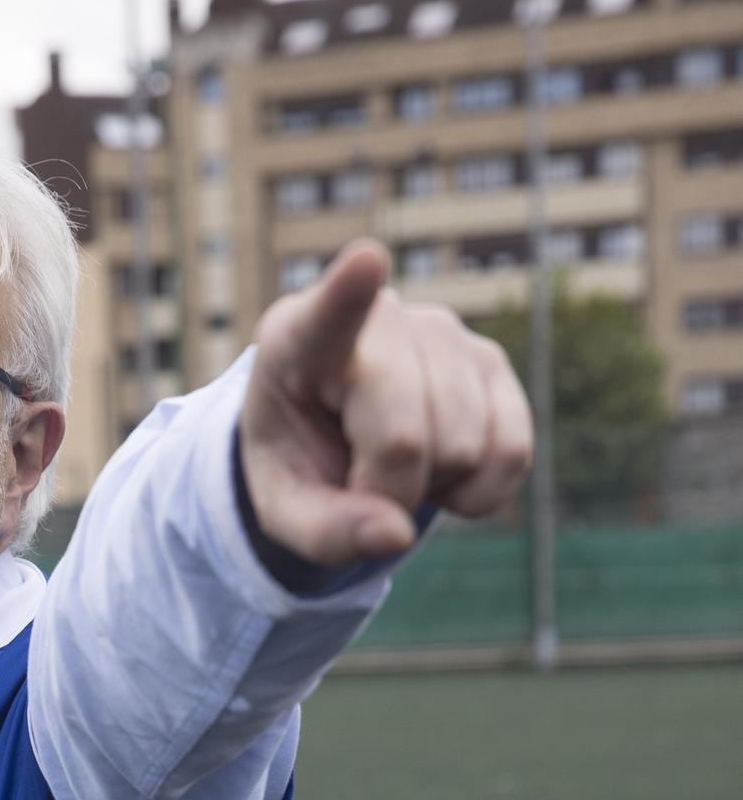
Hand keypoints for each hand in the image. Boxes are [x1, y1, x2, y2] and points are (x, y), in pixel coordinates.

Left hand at [238, 239, 533, 567]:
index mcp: (300, 341)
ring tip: (393, 462)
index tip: (367, 262)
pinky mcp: (492, 362)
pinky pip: (511, 452)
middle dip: (387, 490)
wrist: (334, 437)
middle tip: (358, 484)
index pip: (330, 314)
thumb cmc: (301, 464)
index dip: (351, 292)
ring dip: (430, 487)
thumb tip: (397, 537)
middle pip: (403, 436)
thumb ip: (327, 532)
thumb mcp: (288, 511)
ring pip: (461, 448)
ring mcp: (445, 333)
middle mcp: (381, 320)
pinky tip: (441, 470)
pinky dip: (478, 491)